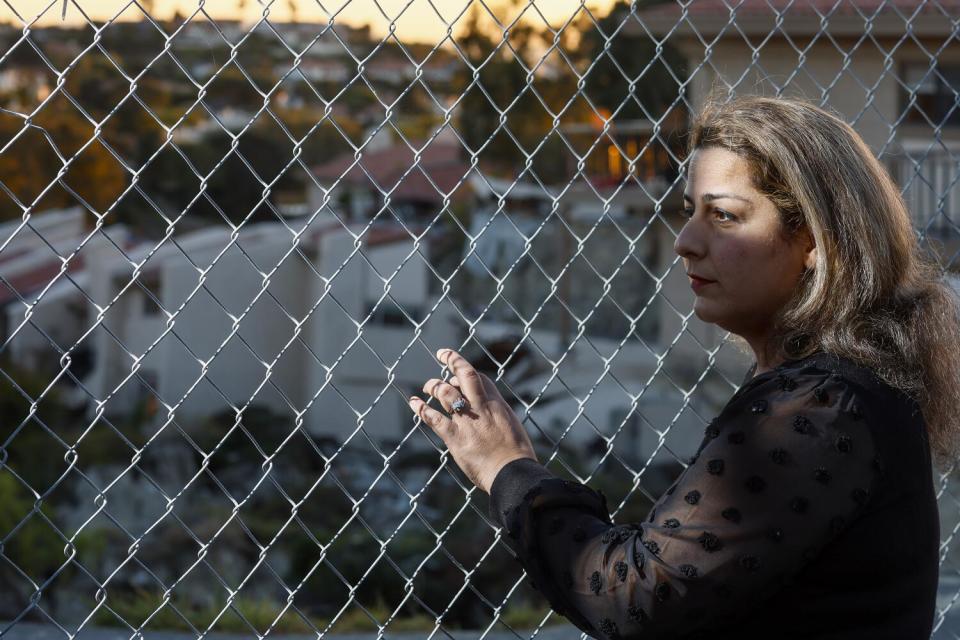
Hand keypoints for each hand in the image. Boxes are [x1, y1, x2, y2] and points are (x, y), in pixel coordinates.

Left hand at [408, 348, 536, 493]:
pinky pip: (434, 418)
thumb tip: (489, 415)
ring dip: (434, 385)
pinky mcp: (455, 438)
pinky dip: (422, 409)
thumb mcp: (511, 427)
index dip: (466, 372)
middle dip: (452, 360)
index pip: (480, 378)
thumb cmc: (516, 455)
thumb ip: (497, 417)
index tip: (458, 374)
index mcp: (497, 404)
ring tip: (427, 386)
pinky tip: (414, 403)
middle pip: (465, 375)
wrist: (513, 472)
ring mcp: (467, 421)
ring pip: (446, 393)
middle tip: (441, 354)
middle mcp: (481, 408)